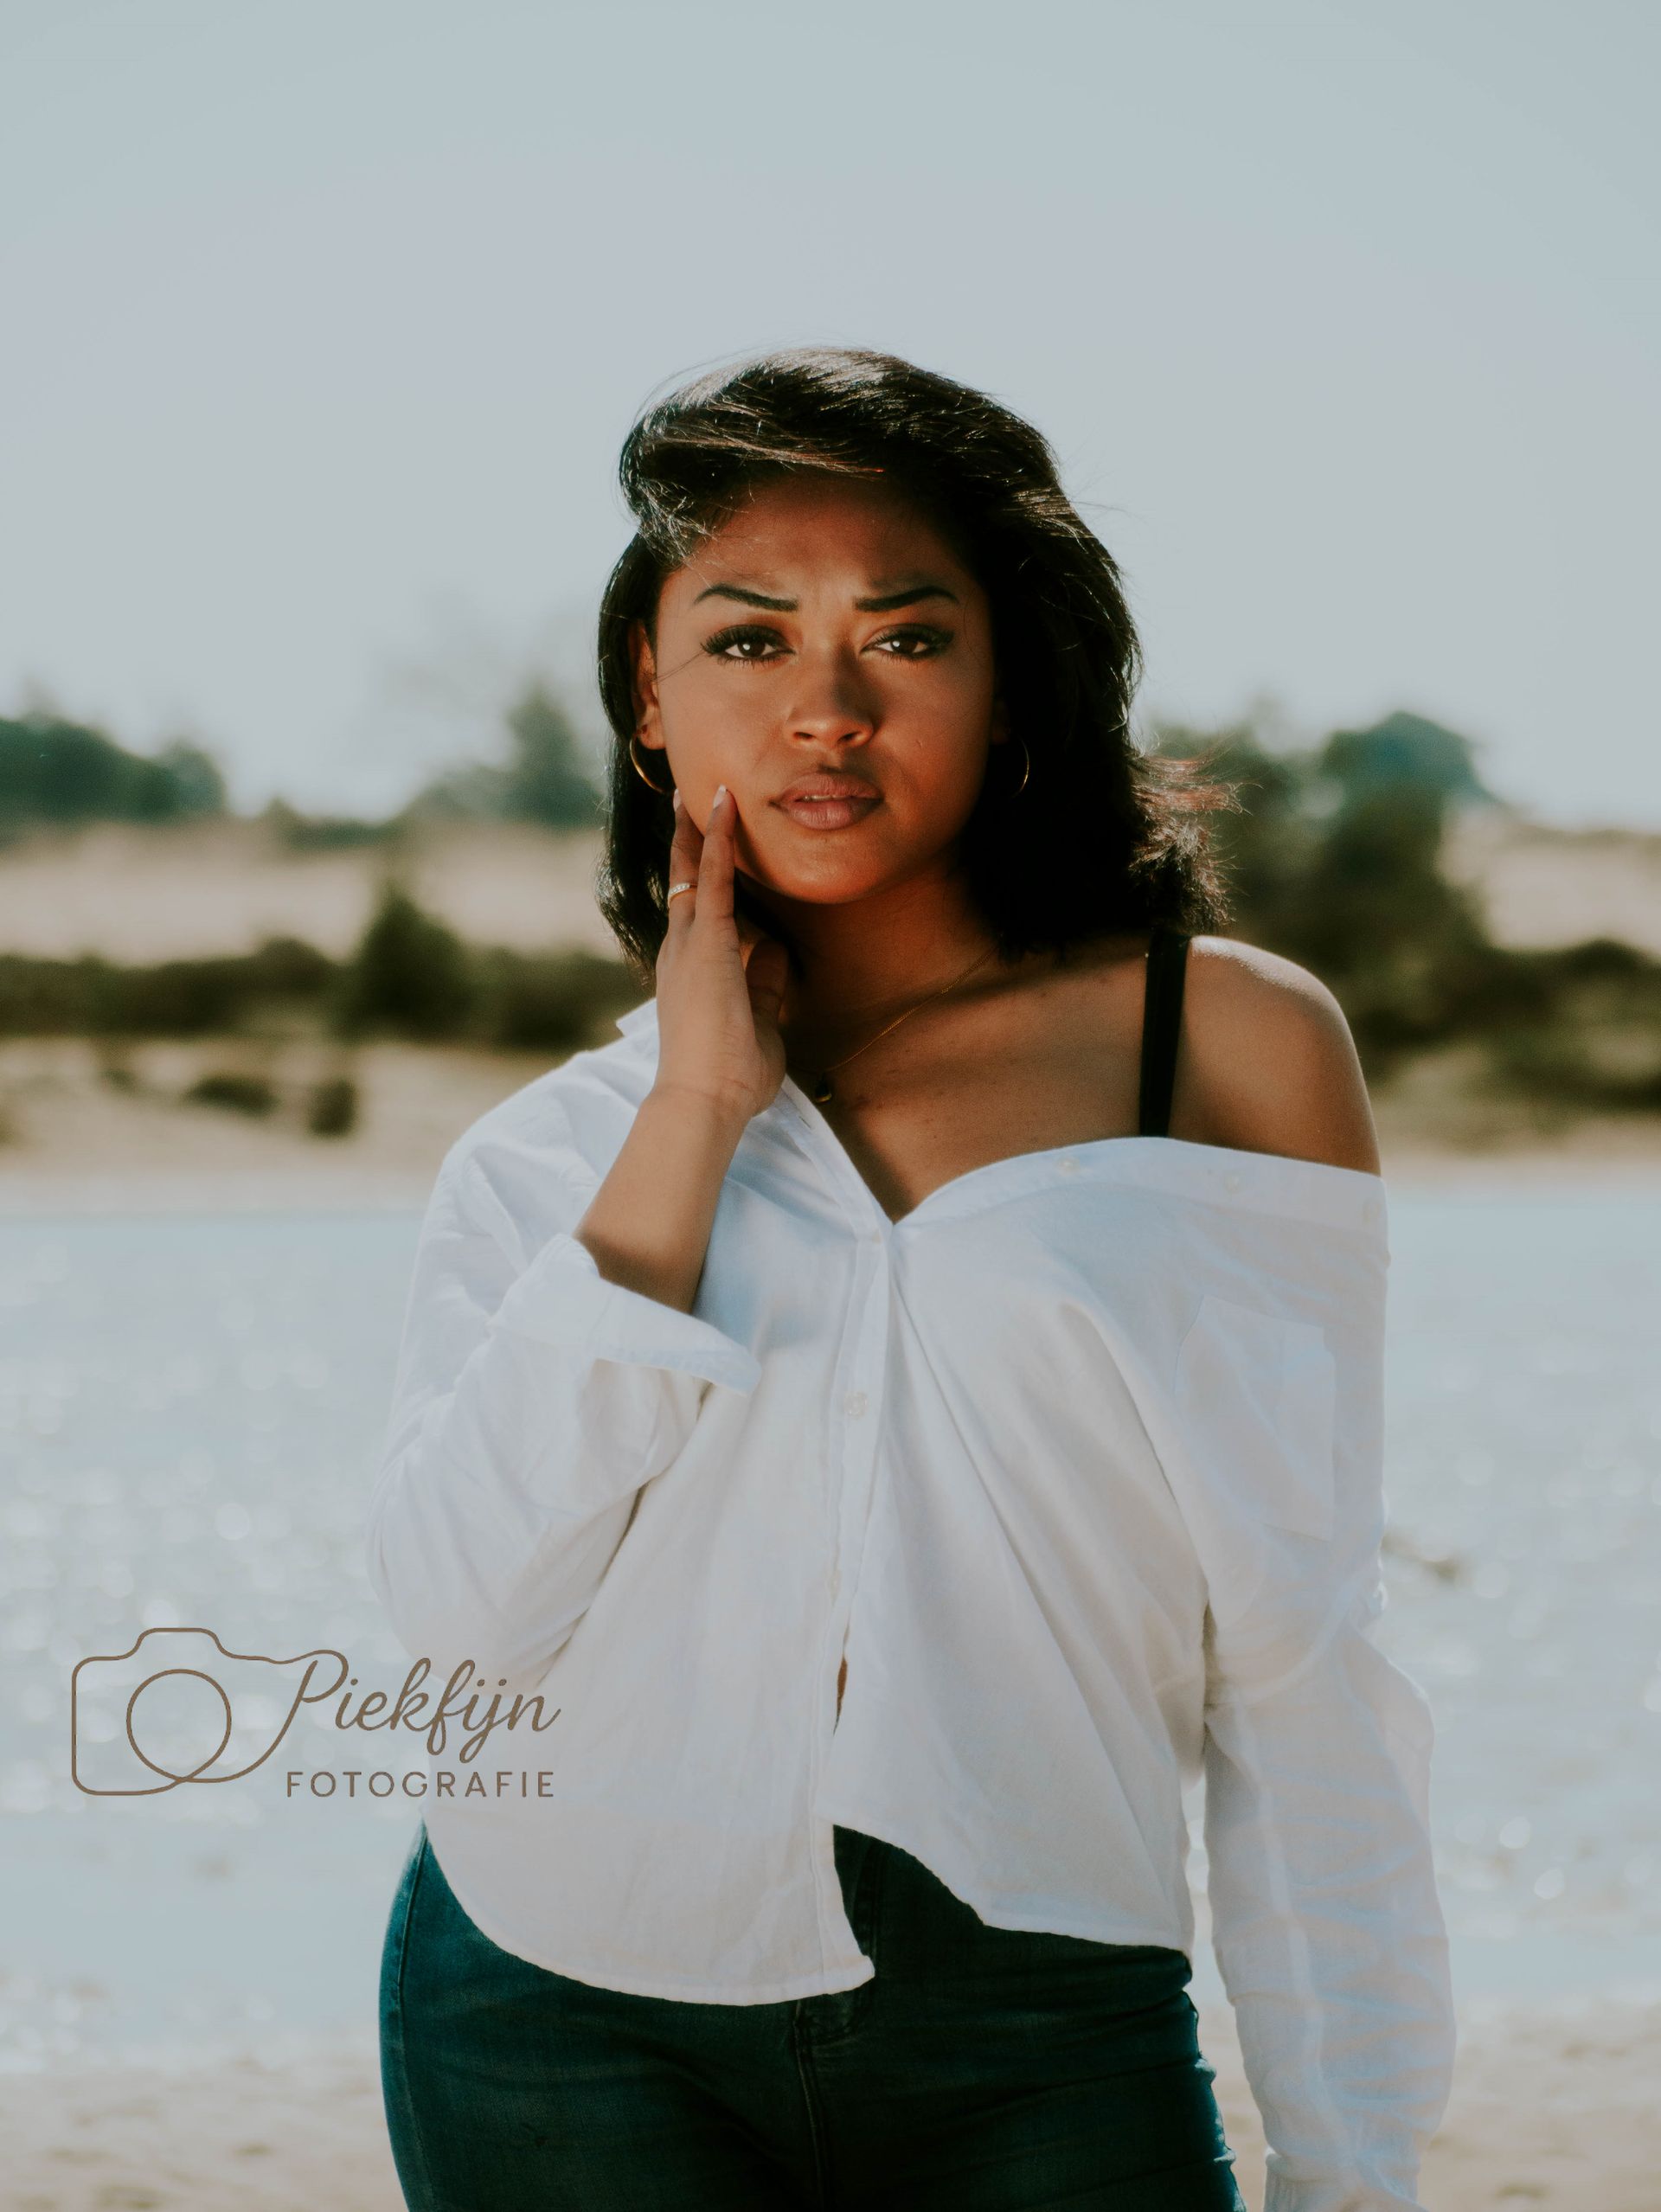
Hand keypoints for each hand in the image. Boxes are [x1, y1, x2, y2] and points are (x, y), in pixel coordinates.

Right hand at [651, 783, 790, 1125]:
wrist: (706, 1100)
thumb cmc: (730, 1076)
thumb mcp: (758, 1020)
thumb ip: (763, 983)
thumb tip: (776, 948)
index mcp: (691, 972)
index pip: (696, 913)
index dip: (699, 878)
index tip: (703, 847)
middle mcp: (681, 951)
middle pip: (683, 882)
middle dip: (687, 840)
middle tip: (687, 800)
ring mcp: (688, 945)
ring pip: (691, 871)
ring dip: (699, 828)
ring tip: (704, 788)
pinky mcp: (706, 943)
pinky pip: (712, 879)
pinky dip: (719, 840)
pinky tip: (725, 806)